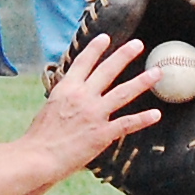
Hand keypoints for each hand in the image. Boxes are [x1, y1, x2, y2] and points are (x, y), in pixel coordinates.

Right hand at [27, 32, 162, 173]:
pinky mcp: (102, 133)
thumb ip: (65, 100)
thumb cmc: (38, 138)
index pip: (83, 63)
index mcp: (66, 89)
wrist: (37, 157)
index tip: (105, 37)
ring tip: (157, 72)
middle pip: (107, 70)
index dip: (95, 49)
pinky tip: (156, 114)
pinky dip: (143, 119)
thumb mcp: (49, 109)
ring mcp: (94, 114)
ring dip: (142, 81)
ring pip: (123, 92)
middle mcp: (82, 97)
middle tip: (138, 44)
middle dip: (124, 55)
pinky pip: (127, 123)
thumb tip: (72, 96)